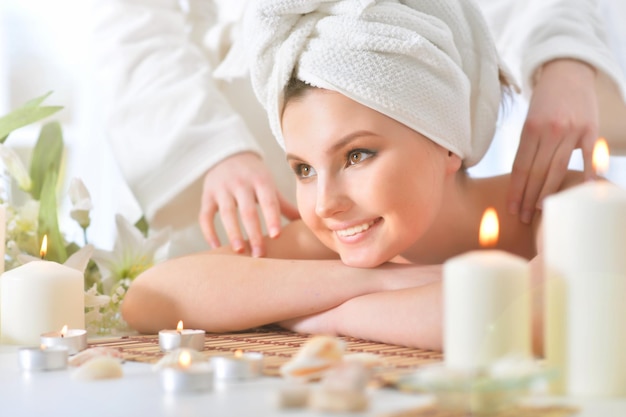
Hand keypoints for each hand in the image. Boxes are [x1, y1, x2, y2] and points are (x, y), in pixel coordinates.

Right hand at [199, 152, 299, 256]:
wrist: (227, 154)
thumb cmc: (254, 175)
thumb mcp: (268, 185)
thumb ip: (283, 205)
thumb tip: (304, 223)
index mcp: (261, 181)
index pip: (268, 201)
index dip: (272, 218)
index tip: (276, 236)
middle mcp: (240, 183)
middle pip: (247, 210)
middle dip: (254, 233)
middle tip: (260, 255)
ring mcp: (222, 189)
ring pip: (226, 213)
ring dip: (233, 233)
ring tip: (240, 251)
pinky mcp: (207, 195)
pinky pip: (205, 216)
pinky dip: (209, 232)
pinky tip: (217, 247)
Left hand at [508, 59, 597, 222]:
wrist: (568, 71)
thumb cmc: (544, 102)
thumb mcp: (529, 121)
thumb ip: (528, 147)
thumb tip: (523, 179)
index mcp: (530, 129)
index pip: (520, 167)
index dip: (515, 190)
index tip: (510, 208)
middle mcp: (549, 130)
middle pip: (536, 172)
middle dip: (527, 197)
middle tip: (522, 217)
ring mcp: (571, 130)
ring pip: (557, 169)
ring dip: (547, 193)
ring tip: (539, 211)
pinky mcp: (591, 128)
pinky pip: (589, 156)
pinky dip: (586, 173)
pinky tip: (581, 191)